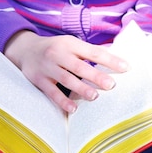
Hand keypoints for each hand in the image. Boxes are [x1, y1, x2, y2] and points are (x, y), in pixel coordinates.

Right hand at [4, 31, 128, 112]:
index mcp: (70, 44)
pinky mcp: (38, 80)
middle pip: (79, 66)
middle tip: (111, 85)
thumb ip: (89, 51)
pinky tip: (74, 109)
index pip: (93, 51)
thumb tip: (115, 57)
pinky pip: (52, 92)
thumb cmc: (55, 49)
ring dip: (81, 89)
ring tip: (95, 96)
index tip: (126, 68)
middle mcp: (58, 54)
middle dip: (96, 76)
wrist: (25, 50)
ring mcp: (47, 67)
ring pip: (66, 79)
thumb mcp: (70, 44)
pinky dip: (62, 101)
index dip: (110, 60)